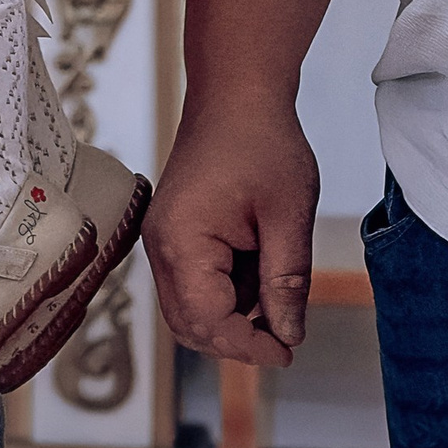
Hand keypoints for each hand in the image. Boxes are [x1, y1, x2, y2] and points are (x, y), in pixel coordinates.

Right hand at [145, 99, 319, 364]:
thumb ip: (286, 282)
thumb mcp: (288, 217)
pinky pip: (194, 283)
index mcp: (181, 240)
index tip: (287, 352)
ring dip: (232, 316)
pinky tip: (259, 271)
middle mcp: (159, 244)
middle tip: (285, 338)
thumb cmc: (261, 144)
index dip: (248, 346)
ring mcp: (163, 238)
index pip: (206, 320)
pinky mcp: (174, 232)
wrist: (236, 94)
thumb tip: (287, 336)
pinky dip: (226, 293)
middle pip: (189, 323)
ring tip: (275, 293)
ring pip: (190, 307)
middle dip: (236, 339)